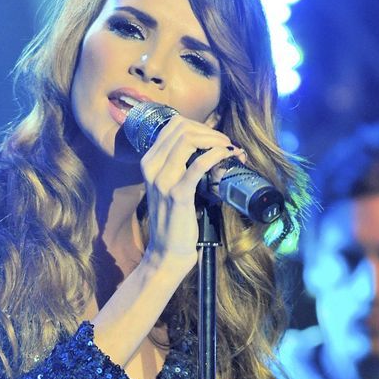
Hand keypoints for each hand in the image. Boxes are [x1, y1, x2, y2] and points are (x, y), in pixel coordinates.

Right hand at [140, 115, 243, 275]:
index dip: (199, 126)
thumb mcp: (168, 185)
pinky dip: (216, 155)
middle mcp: (152, 167)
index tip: (215, 138)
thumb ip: (177, 164)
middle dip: (210, 132)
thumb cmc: (173, 219)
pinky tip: (227, 156)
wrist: (167, 252)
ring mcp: (163, 181)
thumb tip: (204, 143)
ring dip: (215, 141)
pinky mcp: (178, 195)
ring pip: (189, 140)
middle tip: (226, 144)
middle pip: (182, 129)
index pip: (173, 126)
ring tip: (229, 150)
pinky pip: (199, 164)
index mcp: (149, 162)